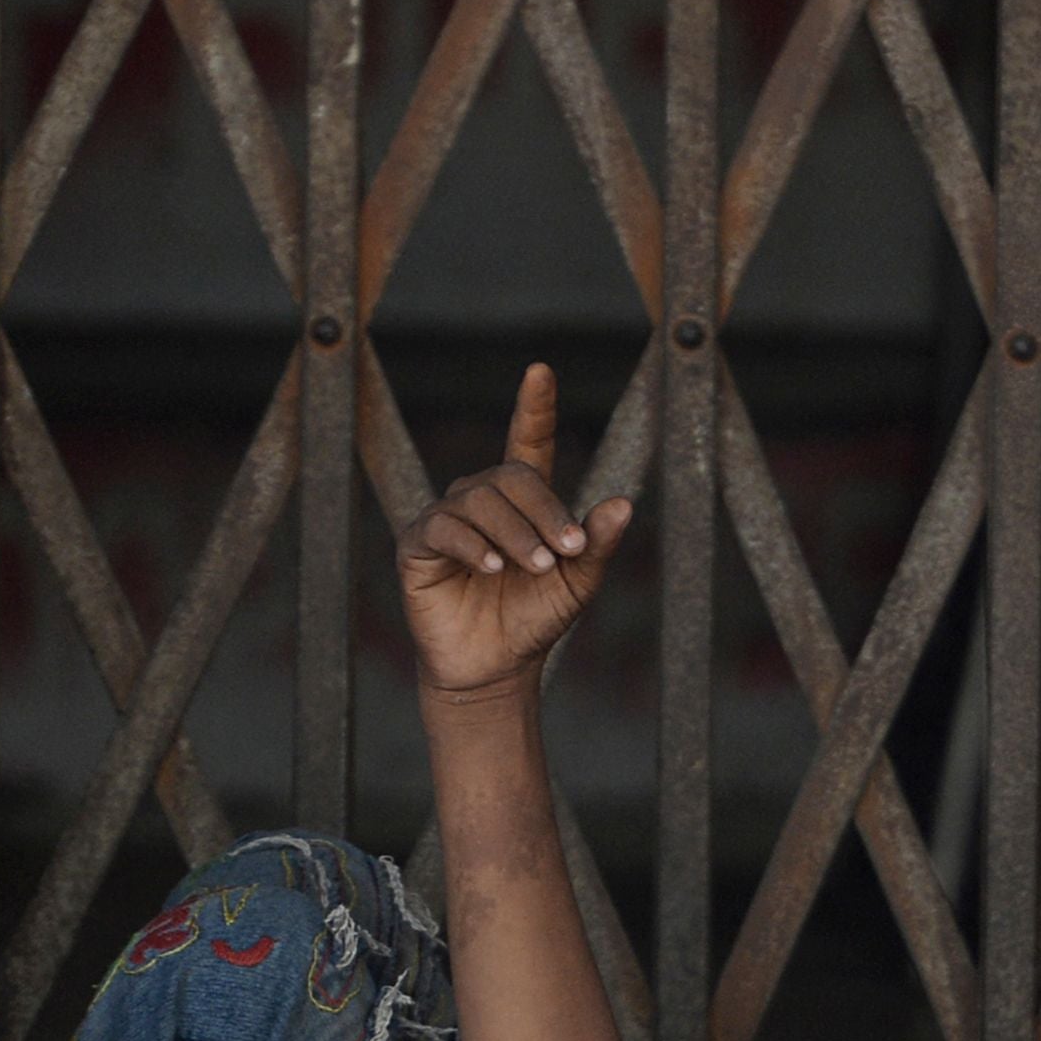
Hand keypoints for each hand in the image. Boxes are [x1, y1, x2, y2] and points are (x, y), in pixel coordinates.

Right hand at [397, 363, 633, 704]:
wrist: (495, 668)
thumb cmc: (534, 620)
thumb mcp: (577, 583)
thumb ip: (596, 545)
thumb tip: (622, 504)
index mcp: (523, 502)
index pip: (527, 443)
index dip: (533, 407)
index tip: (540, 372)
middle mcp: (482, 501)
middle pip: (511, 476)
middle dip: (544, 510)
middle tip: (568, 549)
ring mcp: (447, 519)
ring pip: (479, 500)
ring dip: (515, 532)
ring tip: (536, 567)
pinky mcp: (418, 545)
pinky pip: (443, 527)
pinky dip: (471, 543)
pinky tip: (490, 567)